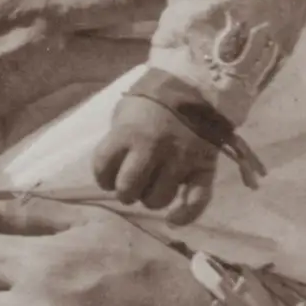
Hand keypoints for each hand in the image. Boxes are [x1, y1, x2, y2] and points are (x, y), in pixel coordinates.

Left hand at [92, 98, 215, 224]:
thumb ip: (118, 140)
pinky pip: (195, 202)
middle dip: (126, 191)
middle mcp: (153, 149)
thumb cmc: (153, 102)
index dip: (103, 175)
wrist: (195, 86)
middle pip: (127, 190)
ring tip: (154, 187)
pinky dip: (184, 215)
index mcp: (128, 134)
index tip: (109, 173)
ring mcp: (180, 160)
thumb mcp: (126, 112)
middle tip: (132, 184)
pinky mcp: (203, 168)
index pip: (102, 168)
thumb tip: (113, 169)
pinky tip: (173, 219)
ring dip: (151, 199)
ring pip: (157, 200)